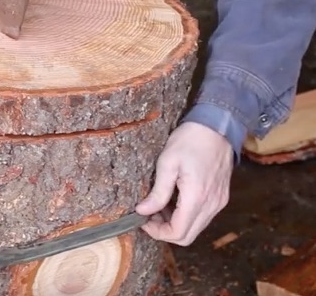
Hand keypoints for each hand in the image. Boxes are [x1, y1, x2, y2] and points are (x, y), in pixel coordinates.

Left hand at [135, 121, 233, 245]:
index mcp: (197, 197)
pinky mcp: (221, 197)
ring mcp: (219, 202)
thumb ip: (157, 192)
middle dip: (165, 231)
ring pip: (195, 228)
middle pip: (188, 236)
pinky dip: (186, 216)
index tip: (142, 220)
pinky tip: (172, 201)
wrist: (217, 126)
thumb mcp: (167, 163)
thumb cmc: (190, 140)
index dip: (158, 233)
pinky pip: (203, 217)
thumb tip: (142, 211)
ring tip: (157, 206)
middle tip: (148, 216)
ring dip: (175, 223)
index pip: (178, 232)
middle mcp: (212, 205)